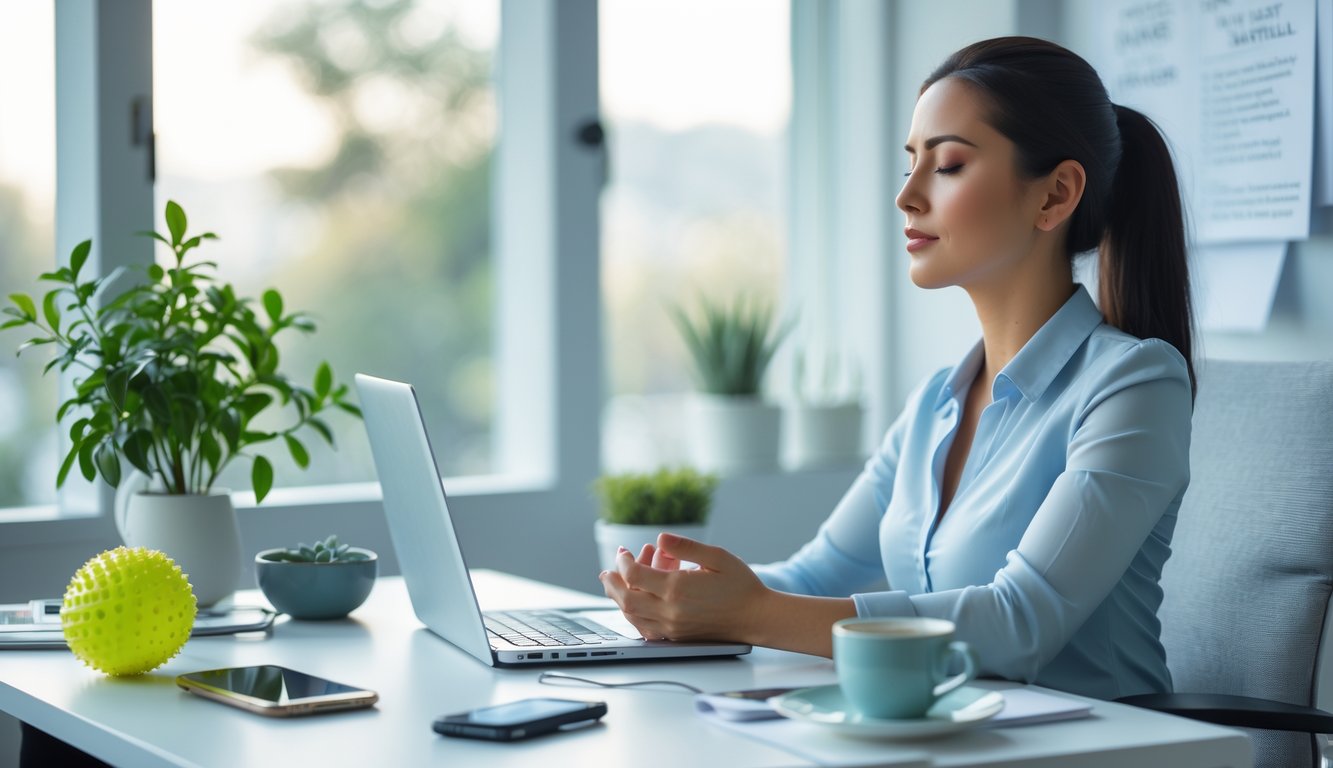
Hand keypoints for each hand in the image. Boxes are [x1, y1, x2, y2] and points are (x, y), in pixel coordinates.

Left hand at [599, 533, 771, 644]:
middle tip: (607, 571)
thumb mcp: (717, 557)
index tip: (624, 552)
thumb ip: (686, 547)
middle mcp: (671, 611)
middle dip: (613, 583)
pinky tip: (635, 603)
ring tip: (615, 584)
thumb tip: (660, 538)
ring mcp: (672, 627)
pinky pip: (645, 628)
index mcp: (678, 589)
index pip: (634, 576)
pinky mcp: (677, 636)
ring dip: (620, 599)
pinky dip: (634, 615)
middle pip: (626, 599)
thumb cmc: (741, 585)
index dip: (623, 562)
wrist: (757, 618)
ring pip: (632, 616)